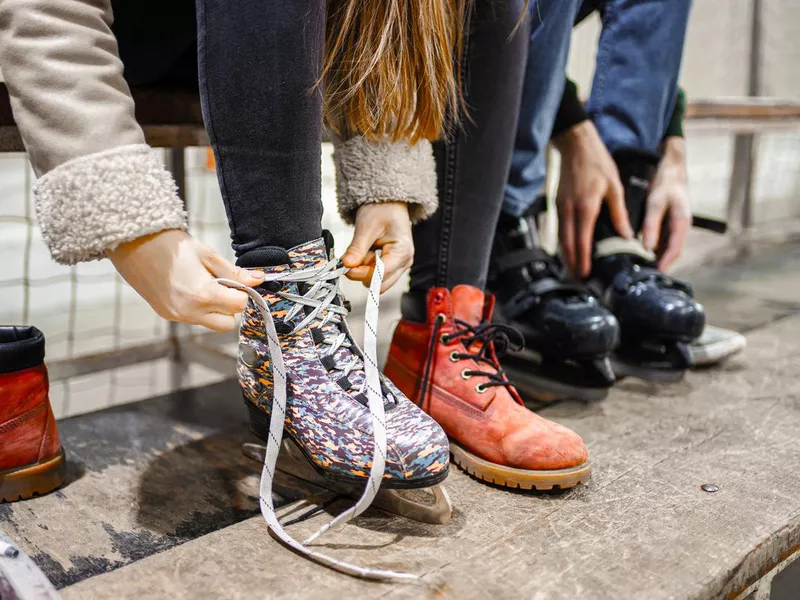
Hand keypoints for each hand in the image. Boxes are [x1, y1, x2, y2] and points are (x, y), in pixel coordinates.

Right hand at [106, 229, 263, 330]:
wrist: (133, 245)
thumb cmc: (171, 245)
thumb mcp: (207, 255)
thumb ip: (234, 272)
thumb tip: (258, 279)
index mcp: (203, 294)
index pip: (239, 306)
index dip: (242, 294)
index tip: (235, 282)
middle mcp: (190, 311)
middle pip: (227, 324)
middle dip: (230, 307)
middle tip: (222, 286)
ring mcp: (177, 316)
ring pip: (210, 324)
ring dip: (214, 310)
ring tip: (203, 285)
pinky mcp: (167, 315)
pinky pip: (193, 319)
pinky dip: (198, 309)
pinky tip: (188, 288)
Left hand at [341, 202, 413, 292]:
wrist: (389, 203)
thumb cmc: (382, 209)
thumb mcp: (366, 227)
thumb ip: (356, 249)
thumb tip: (346, 265)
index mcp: (402, 252)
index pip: (379, 274)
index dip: (360, 273)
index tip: (345, 266)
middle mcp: (404, 262)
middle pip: (380, 283)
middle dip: (363, 273)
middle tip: (353, 257)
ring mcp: (400, 265)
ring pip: (377, 281)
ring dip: (365, 270)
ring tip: (364, 250)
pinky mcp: (393, 266)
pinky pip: (377, 275)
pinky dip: (367, 267)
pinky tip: (368, 252)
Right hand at [554, 121, 633, 277]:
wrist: (576, 145)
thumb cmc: (596, 163)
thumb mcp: (614, 187)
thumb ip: (619, 214)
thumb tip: (626, 235)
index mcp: (585, 208)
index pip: (582, 241)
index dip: (583, 260)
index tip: (585, 274)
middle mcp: (569, 211)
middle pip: (568, 245)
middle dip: (572, 263)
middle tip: (578, 278)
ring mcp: (561, 207)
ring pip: (561, 238)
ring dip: (566, 255)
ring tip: (572, 268)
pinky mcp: (558, 203)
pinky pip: (559, 228)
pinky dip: (563, 242)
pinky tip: (568, 248)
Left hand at [643, 136, 690, 270]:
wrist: (672, 171)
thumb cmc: (665, 185)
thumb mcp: (655, 203)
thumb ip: (651, 224)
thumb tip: (647, 246)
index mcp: (681, 223)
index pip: (675, 249)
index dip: (666, 262)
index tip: (657, 273)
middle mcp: (681, 227)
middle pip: (672, 251)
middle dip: (661, 263)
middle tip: (645, 275)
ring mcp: (676, 226)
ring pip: (667, 247)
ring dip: (657, 257)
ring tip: (641, 267)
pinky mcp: (670, 224)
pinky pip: (663, 240)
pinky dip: (655, 248)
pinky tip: (642, 253)